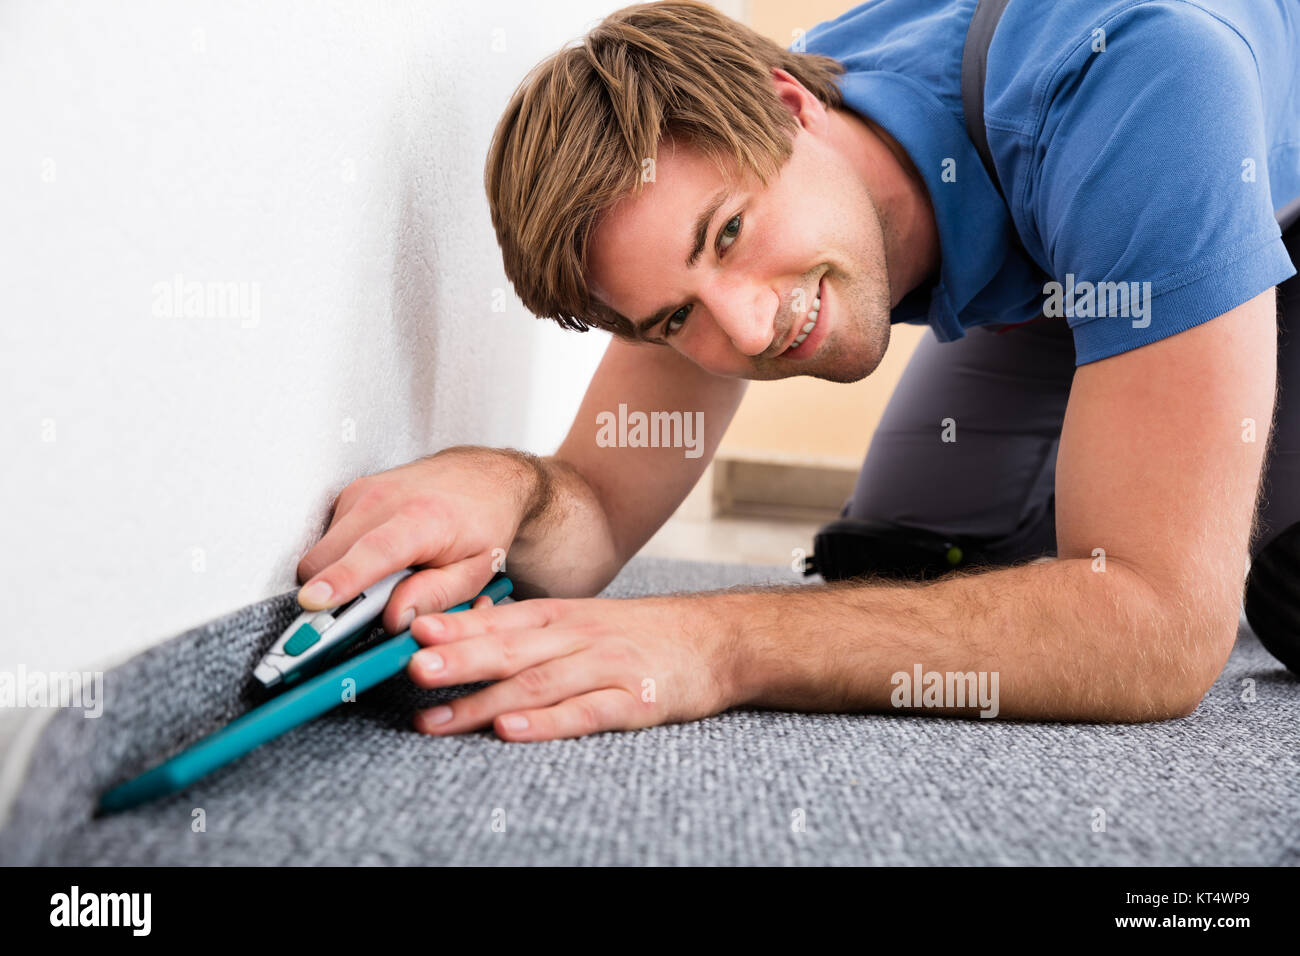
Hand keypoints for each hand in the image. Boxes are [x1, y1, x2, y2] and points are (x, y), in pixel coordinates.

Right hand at [295, 447, 538, 634]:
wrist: (482, 475)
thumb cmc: (483, 520)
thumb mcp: (475, 570)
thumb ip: (435, 597)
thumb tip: (394, 619)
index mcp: (423, 519)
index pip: (373, 552)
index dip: (341, 579)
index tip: (315, 602)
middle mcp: (385, 499)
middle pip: (328, 558)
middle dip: (334, 594)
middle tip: (368, 608)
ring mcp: (363, 493)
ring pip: (322, 552)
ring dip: (341, 575)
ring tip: (385, 576)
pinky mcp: (351, 493)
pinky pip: (329, 538)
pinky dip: (345, 556)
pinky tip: (379, 556)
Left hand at [406, 594, 738, 740]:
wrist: (717, 639)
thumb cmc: (640, 634)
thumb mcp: (583, 619)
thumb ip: (529, 630)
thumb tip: (461, 636)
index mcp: (561, 616)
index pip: (499, 620)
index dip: (456, 626)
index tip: (412, 631)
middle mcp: (579, 637)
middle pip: (509, 649)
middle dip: (458, 658)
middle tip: (414, 668)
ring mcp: (606, 668)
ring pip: (537, 683)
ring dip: (483, 701)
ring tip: (437, 718)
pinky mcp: (634, 700)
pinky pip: (584, 712)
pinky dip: (545, 723)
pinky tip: (510, 730)